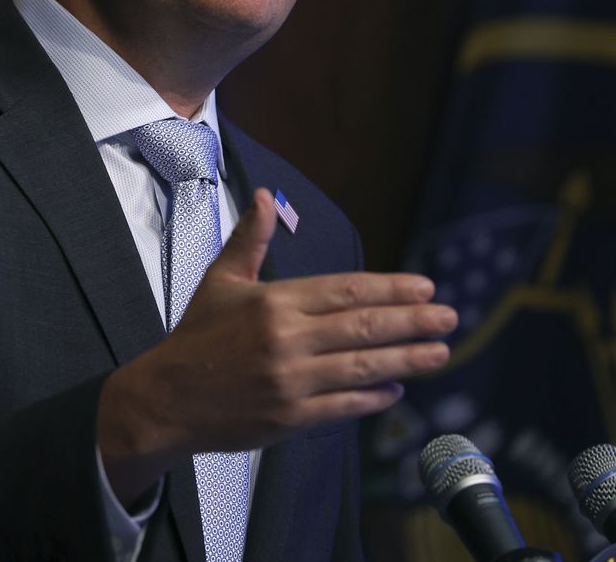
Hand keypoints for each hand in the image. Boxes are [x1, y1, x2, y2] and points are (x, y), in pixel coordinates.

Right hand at [97, 188, 456, 502]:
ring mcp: (291, 381)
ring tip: (440, 352)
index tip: (425, 287)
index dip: (390, 289)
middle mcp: (287, 340)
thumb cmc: (196, 337)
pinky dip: (374, 397)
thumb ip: (251, 239)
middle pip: (364, 326)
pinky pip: (344, 407)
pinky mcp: (290, 418)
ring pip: (363, 367)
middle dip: (413, 321)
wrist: (166, 399)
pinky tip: (397, 389)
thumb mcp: (221, 280)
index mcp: (274, 302)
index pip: (346, 291)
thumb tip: (266, 196)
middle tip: (449, 317)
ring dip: (408, 359)